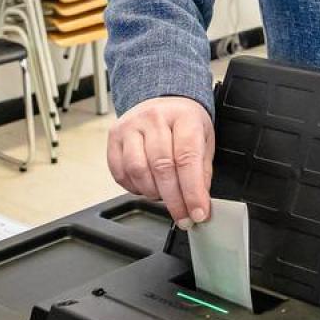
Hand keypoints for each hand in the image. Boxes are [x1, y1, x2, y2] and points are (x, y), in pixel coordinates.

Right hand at [107, 96, 213, 229]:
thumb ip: (202, 172)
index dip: (192, 191)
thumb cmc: (185, 123)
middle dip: (174, 200)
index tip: (197, 213)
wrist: (163, 102)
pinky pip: (119, 171)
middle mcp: (155, 118)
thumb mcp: (204, 141)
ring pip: (138, 171)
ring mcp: (131, 126)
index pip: (187, 159)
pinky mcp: (114, 136)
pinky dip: (133, 187)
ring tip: (164, 196)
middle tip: (183, 217)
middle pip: (162, 167)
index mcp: (184, 117)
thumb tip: (199, 204)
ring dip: (152, 193)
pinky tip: (146, 187)